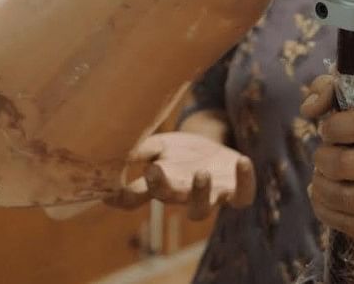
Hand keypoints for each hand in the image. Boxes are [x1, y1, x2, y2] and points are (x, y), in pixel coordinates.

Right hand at [104, 132, 255, 219]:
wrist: (215, 151)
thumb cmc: (181, 153)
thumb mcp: (161, 145)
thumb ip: (142, 149)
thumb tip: (119, 149)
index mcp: (160, 185)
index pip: (135, 196)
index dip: (121, 196)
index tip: (109, 190)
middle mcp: (182, 196)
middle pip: (168, 199)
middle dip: (160, 188)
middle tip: (154, 171)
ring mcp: (210, 196)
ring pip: (202, 209)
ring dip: (201, 193)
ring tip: (201, 173)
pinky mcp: (236, 192)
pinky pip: (243, 194)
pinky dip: (245, 179)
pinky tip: (242, 160)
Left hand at [300, 74, 353, 239]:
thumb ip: (327, 90)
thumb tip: (309, 108)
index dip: (334, 128)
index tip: (327, 130)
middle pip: (349, 164)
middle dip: (323, 159)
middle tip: (321, 156)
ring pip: (350, 198)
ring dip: (322, 187)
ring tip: (320, 177)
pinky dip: (327, 211)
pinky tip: (322, 197)